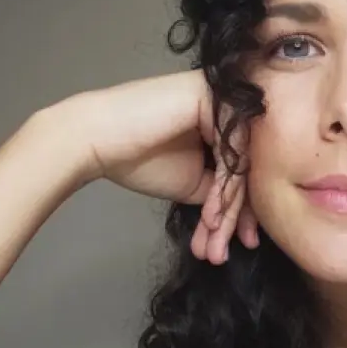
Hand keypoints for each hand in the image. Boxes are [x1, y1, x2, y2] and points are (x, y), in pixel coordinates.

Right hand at [45, 70, 258, 262]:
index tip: (240, 243)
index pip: (244, 166)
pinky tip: (210, 220)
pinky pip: (231, 153)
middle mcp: (227, 102)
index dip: (241, 209)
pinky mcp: (214, 97)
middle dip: (235, 217)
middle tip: (222, 252)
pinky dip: (221, 192)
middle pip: (245, 166)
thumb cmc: (135, 158)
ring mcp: (223, 95)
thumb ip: (223, 187)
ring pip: (240, 164)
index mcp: (223, 118)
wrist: (94, 140)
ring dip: (226, 213)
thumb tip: (252, 211)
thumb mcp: (193, 181)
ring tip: (212, 247)